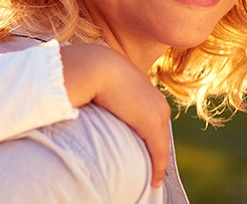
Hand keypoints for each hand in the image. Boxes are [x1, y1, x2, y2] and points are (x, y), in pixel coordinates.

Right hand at [59, 44, 171, 187]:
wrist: (93, 66)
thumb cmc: (87, 70)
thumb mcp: (97, 80)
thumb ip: (98, 91)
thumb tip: (85, 98)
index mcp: (142, 87)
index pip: (148, 113)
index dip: (143, 131)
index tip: (138, 145)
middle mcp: (155, 99)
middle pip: (159, 130)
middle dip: (155, 147)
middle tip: (148, 166)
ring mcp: (156, 112)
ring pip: (161, 143)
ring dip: (157, 161)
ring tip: (151, 176)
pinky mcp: (152, 124)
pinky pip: (159, 152)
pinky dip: (158, 168)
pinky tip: (154, 180)